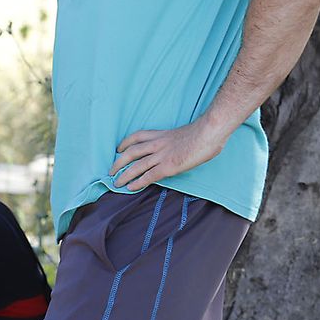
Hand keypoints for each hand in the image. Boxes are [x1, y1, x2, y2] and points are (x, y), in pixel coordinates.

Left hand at [110, 118, 227, 191]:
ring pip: (136, 165)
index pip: (137, 136)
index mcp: (162, 134)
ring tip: (116, 183)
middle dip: (118, 162)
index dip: (125, 143)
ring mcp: (162, 155)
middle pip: (131, 152)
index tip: (119, 148)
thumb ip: (177, 141)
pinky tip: (131, 188)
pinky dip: (138, 182)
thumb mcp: (185, 133)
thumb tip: (180, 148)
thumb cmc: (205, 132)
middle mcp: (158, 144)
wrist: (209, 132)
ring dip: (124, 175)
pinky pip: (149, 176)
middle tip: (111, 171)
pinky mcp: (169, 166)